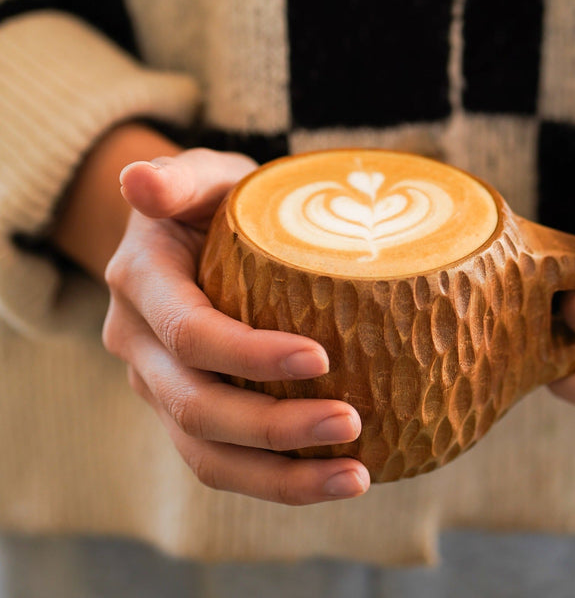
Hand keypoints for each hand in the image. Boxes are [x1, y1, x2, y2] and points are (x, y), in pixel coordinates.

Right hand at [102, 148, 369, 503]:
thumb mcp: (201, 175)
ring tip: (354, 476)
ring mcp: (160, 386)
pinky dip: (278, 480)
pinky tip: (338, 476)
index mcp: (141, 283)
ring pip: (206, 454)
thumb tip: (137, 179)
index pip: (190, 333)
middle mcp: (140, 344)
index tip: (320, 358)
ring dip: (281, 476)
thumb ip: (179, 178)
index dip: (248, 354)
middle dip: (273, 426)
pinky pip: (224, 462)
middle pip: (197, 407)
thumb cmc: (210, 201)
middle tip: (351, 421)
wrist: (189, 237)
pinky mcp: (187, 411)